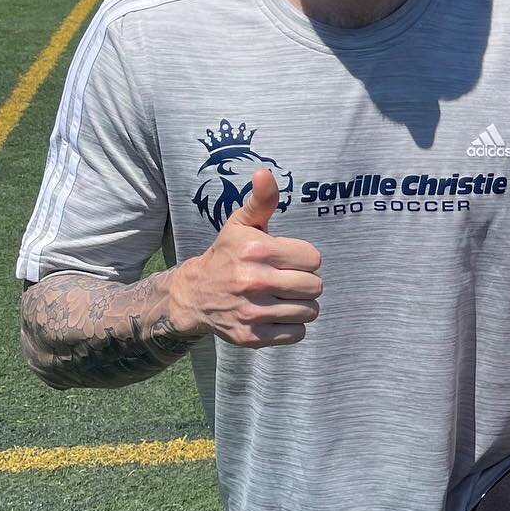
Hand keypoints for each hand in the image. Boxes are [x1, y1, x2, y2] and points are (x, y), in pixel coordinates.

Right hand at [172, 168, 323, 348]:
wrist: (194, 294)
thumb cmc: (227, 255)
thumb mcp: (241, 224)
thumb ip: (261, 201)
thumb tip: (264, 173)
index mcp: (256, 250)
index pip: (313, 258)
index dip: (304, 259)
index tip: (287, 259)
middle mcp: (253, 281)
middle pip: (315, 286)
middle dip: (305, 282)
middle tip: (287, 280)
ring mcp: (252, 312)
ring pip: (310, 311)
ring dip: (301, 305)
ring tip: (283, 297)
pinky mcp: (251, 337)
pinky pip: (297, 333)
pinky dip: (292, 326)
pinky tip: (276, 314)